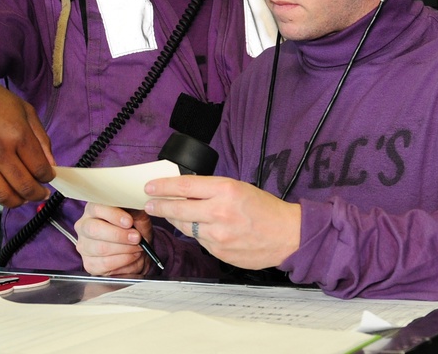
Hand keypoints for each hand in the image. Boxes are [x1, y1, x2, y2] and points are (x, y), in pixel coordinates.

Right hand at [0, 65, 54, 206]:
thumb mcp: (23, 110)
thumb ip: (41, 139)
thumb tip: (51, 166)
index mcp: (16, 133)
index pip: (40, 169)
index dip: (48, 178)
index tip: (47, 178)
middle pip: (24, 187)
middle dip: (36, 194)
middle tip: (38, 193)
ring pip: (2, 196)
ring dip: (16, 201)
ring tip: (20, 196)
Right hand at [75, 203, 152, 276]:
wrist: (137, 252)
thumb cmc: (134, 230)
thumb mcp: (138, 217)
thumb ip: (134, 212)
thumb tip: (134, 210)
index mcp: (93, 209)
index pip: (96, 208)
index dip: (113, 215)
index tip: (129, 221)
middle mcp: (84, 226)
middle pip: (94, 229)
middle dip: (118, 235)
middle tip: (136, 238)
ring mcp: (84, 246)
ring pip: (101, 248)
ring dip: (125, 249)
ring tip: (137, 247)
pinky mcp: (89, 264)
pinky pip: (105, 263)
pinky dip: (123, 260)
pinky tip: (131, 256)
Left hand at [144, 175, 301, 270]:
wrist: (287, 235)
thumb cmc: (265, 209)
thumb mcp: (238, 187)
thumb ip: (211, 189)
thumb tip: (184, 190)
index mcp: (225, 190)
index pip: (185, 186)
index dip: (163, 186)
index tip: (151, 186)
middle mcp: (219, 212)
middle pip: (178, 208)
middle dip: (159, 205)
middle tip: (149, 203)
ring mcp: (218, 235)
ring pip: (185, 226)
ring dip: (173, 219)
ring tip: (167, 214)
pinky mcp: (220, 252)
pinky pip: (199, 240)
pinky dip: (194, 233)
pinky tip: (194, 227)